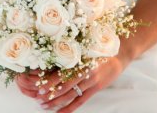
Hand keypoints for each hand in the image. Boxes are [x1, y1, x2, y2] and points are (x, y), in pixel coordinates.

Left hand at [16, 55, 130, 112]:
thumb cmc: (95, 50)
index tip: (38, 88)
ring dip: (57, 102)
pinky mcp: (96, 88)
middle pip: (64, 86)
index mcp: (78, 60)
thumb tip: (47, 61)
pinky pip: (81, 101)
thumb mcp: (82, 50)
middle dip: (50, 94)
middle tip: (38, 99)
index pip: (61, 73)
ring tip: (45, 106)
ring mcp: (91, 81)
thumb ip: (67, 56)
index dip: (49, 81)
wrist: (118, 55)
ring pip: (71, 95)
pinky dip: (70, 108)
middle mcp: (84, 71)